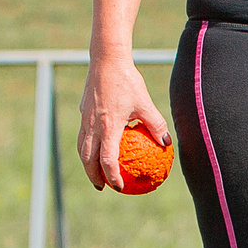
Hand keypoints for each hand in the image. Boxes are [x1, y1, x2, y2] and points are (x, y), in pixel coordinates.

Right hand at [79, 56, 169, 191]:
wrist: (106, 61)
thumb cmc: (128, 82)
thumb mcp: (145, 104)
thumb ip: (156, 124)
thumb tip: (166, 142)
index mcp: (108, 127)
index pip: (107, 160)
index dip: (112, 176)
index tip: (119, 186)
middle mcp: (93, 126)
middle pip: (88, 159)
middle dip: (93, 176)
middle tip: (102, 186)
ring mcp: (85, 119)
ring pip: (82, 148)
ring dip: (87, 163)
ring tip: (95, 172)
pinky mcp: (83, 111)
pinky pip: (83, 134)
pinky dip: (87, 146)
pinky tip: (97, 146)